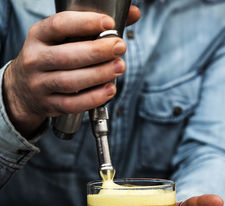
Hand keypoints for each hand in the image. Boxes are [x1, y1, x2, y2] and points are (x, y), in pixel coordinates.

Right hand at [2, 6, 140, 137]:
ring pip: (71, 81)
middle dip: (98, 52)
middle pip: (67, 56)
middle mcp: (35, 59)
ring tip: (119, 67)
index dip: (86, 23)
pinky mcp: (49, 104)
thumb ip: (97, 27)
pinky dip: (94, 98)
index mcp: (38, 36)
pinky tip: (110, 89)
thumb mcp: (64, 37)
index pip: (59, 25)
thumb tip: (134, 14)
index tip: (109, 23)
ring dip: (99, 74)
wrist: (23, 88)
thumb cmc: (52, 56)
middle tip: (120, 47)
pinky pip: (72, 104)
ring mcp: (39, 84)